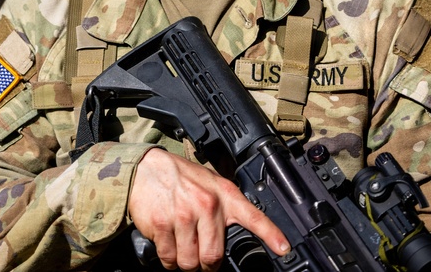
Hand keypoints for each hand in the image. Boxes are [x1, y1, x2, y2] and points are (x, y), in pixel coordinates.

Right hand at [127, 148, 289, 271]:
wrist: (145, 167)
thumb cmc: (180, 177)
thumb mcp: (210, 184)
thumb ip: (224, 207)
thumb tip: (233, 236)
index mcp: (224, 195)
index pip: (253, 216)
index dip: (271, 235)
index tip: (284, 249)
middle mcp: (207, 205)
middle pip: (213, 257)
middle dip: (206, 265)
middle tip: (201, 258)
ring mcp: (183, 215)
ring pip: (190, 262)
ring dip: (185, 263)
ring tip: (182, 248)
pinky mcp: (162, 224)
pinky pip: (169, 258)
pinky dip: (168, 259)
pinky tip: (168, 245)